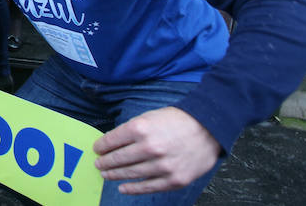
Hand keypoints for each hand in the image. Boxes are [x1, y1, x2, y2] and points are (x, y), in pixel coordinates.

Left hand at [94, 107, 221, 194]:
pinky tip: (123, 187)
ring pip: (130, 174)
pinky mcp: (174, 179)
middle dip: (105, 162)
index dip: (101, 146)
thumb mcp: (149, 117)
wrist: (208, 128)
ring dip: (114, 175)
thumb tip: (112, 143)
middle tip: (98, 164)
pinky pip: (148, 187)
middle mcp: (150, 147)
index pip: (112, 140)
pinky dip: (132, 189)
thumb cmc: (177, 120)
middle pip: (118, 159)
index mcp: (141, 128)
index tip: (97, 149)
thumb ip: (131, 130)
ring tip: (106, 174)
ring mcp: (163, 166)